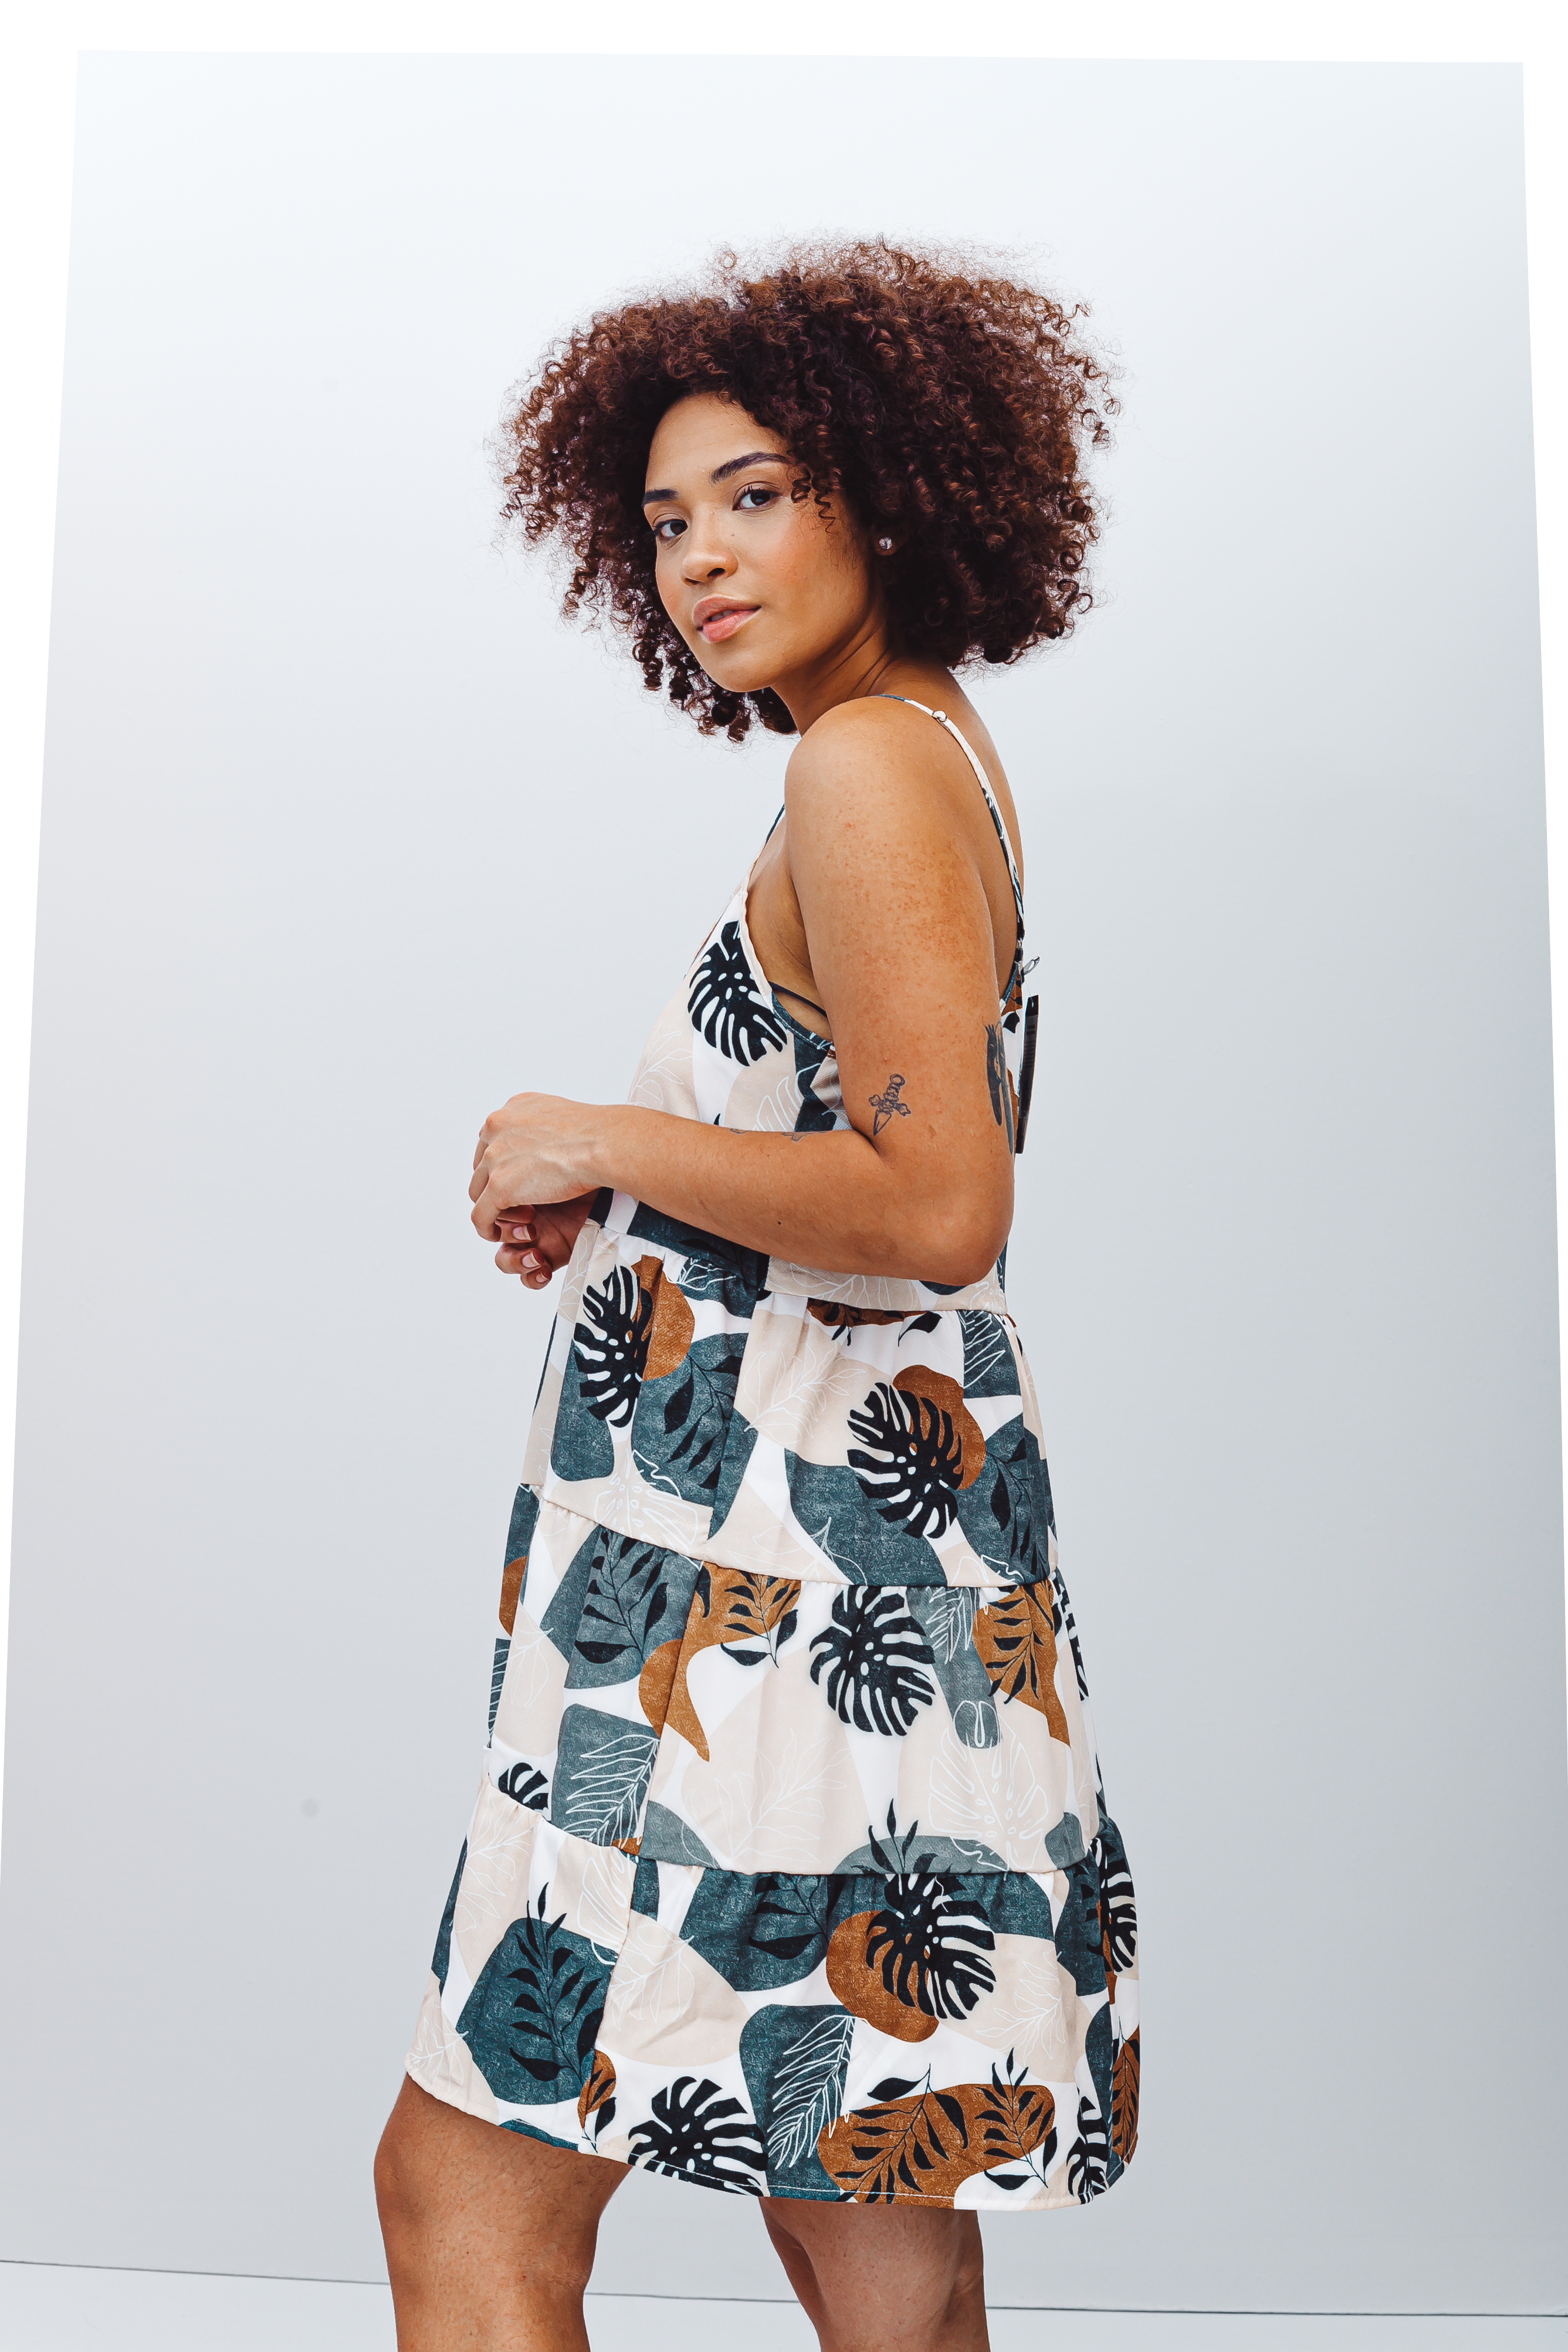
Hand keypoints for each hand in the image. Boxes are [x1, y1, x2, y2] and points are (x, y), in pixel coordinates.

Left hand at [471, 1093, 605, 1278]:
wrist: (605, 1144)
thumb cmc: (599, 1134)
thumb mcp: (563, 1117)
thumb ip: (544, 1126)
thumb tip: (549, 1138)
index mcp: (512, 1109)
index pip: (492, 1140)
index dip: (504, 1163)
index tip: (521, 1177)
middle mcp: (496, 1127)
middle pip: (482, 1165)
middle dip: (497, 1184)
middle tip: (522, 1200)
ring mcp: (495, 1157)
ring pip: (478, 1190)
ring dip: (496, 1206)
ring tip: (523, 1217)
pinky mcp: (500, 1186)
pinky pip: (481, 1215)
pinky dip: (487, 1227)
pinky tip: (498, 1233)